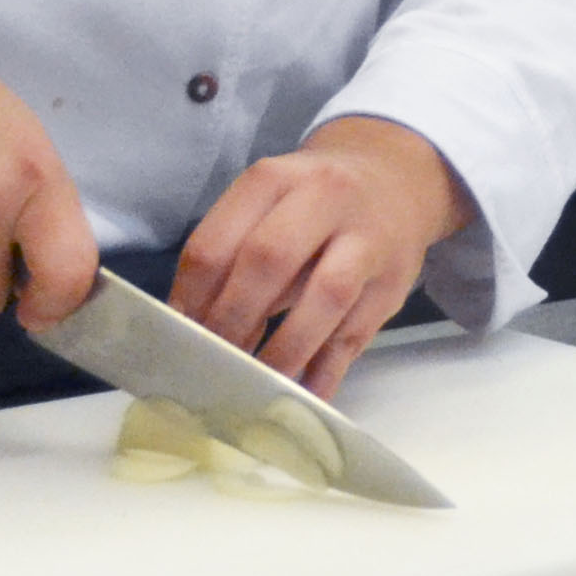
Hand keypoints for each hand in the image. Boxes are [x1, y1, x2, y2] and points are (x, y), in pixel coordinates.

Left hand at [175, 117, 470, 397]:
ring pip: (324, 297)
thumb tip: (193, 325)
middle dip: (233, 320)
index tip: (180, 335)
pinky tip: (300, 397)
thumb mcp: (270, 203)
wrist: (395, 180)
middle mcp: (324, 198)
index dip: (191, 297)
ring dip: (283, 350)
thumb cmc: (313, 201)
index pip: (218, 241)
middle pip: (269, 260)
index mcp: (274, 179)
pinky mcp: (392, 284)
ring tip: (255, 381)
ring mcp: (366, 241)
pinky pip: (355, 335)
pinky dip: (324, 372)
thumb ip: (234, 252)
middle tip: (215, 360)